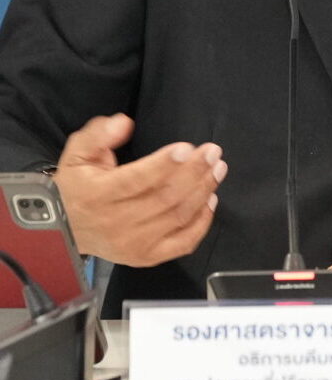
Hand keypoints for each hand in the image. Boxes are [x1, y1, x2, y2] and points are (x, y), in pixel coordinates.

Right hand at [53, 114, 223, 267]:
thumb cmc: (76, 188)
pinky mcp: (148, 257)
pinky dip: (202, 222)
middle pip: (165, 197)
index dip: (164, 164)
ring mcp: (134, 244)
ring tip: (217, 169)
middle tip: (213, 152)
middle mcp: (116, 223)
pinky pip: (184, 243)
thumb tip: (124, 123)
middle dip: (194, 172)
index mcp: (97, 195)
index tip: (187, 148)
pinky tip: (211, 200)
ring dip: (203, 191)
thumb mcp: (77, 154)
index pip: (136, 180)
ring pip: (178, 216)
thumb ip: (98, 135)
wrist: (65, 231)